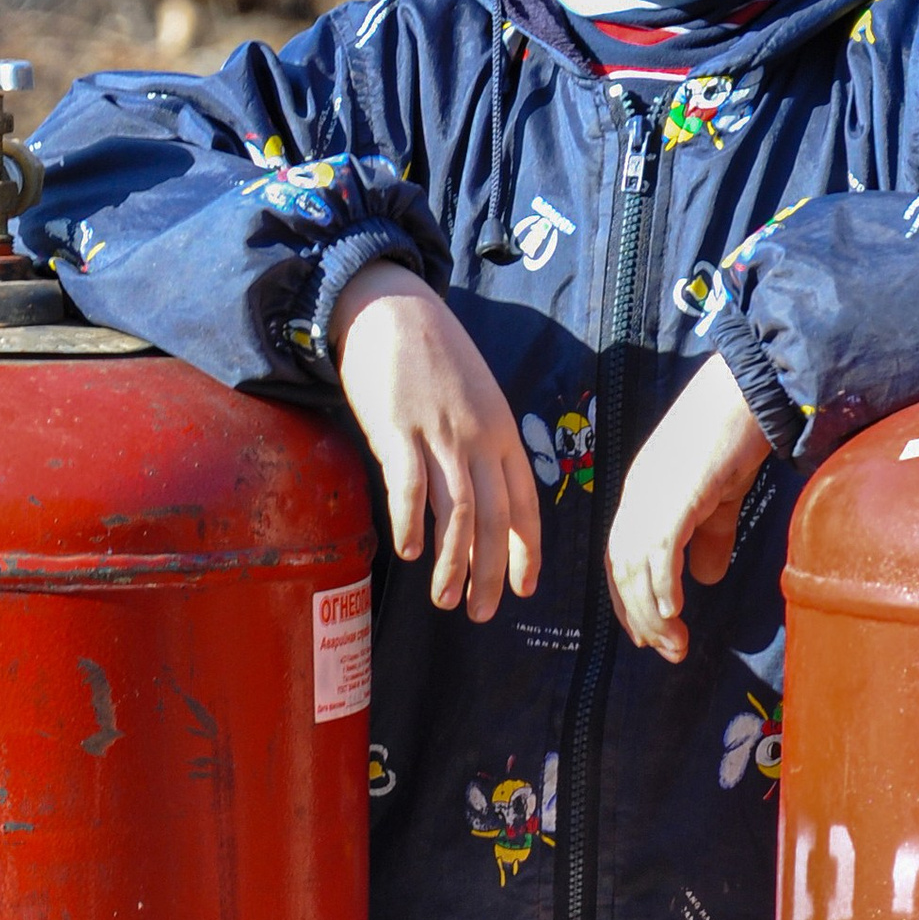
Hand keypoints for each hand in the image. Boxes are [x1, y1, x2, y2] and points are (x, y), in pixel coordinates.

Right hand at [330, 262, 541, 620]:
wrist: (392, 306)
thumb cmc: (432, 357)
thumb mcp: (475, 398)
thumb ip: (482, 444)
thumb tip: (481, 496)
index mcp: (503, 432)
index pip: (524, 503)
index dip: (526, 550)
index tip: (524, 588)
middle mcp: (478, 437)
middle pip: (493, 517)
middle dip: (490, 573)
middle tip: (480, 613)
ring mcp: (439, 433)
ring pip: (457, 510)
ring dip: (452, 562)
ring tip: (444, 600)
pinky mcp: (398, 428)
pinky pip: (410, 485)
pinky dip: (412, 522)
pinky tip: (410, 554)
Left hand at [605, 357, 771, 663]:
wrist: (748, 390)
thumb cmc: (734, 434)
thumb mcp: (720, 496)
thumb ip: (710, 537)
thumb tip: (707, 579)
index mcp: (642, 495)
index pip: (622, 558)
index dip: (630, 600)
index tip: (649, 633)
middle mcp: (637, 497)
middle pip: (623, 569)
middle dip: (640, 617)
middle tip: (665, 652)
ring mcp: (651, 494)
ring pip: (638, 566)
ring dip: (653, 613)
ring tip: (674, 645)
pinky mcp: (675, 493)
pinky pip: (660, 548)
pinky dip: (662, 584)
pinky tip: (674, 612)